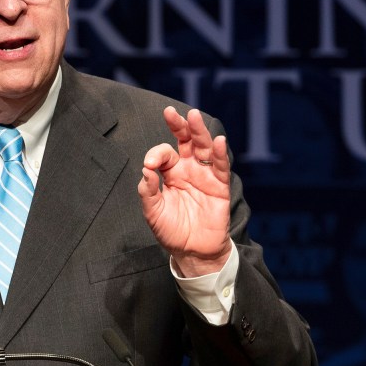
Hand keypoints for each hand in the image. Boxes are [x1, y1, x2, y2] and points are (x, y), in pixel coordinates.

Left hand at [138, 106, 231, 276]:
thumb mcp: (153, 213)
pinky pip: (220, 167)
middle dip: (179, 126)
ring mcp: (205, 176)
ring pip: (203, 148)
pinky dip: (219, 154)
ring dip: (199, 131)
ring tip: (194, 116)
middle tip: (171, 113)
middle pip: (185, 141)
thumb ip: (148, 191)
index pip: (164, 154)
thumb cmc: (172, 231)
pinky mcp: (219, 187)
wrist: (193, 252)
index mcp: (171, 173)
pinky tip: (218, 141)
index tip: (150, 165)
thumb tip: (146, 170)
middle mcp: (188, 170)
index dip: (156, 155)